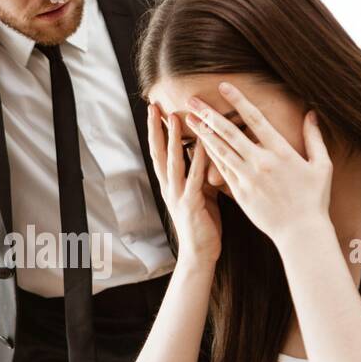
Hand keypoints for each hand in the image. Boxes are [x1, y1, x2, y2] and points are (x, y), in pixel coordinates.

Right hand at [147, 101, 221, 265]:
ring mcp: (178, 196)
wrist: (199, 254)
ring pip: (173, 162)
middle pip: (159, 153)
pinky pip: (195, 177)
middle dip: (156, 129)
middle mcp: (169, 188)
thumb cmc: (203, 225)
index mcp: (169, 186)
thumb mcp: (200, 194)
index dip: (156, 132)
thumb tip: (206, 154)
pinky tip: (204, 143)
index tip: (155, 112)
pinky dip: (199, 159)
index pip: (159, 153)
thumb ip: (200, 174)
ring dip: (174, 139)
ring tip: (175, 117)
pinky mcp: (191, 204)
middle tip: (154, 107)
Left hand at [186, 82, 331, 247]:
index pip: (256, 119)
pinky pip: (222, 171)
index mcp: (281, 151)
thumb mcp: (322, 166)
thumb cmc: (315, 199)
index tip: (223, 86)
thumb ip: (314, 138)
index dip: (238, 100)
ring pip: (220, 150)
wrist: (301, 232)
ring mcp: (248, 178)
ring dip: (203, 133)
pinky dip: (209, 157)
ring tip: (189, 119)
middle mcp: (261, 162)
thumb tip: (311, 114)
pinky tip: (199, 146)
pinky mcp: (240, 193)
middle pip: (230, 132)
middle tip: (191, 100)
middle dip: (209, 114)